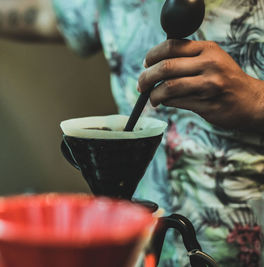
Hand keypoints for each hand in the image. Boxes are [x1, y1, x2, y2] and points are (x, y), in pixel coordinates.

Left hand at [137, 39, 263, 131]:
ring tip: (152, 97)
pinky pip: (175, 102)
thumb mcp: (211, 59)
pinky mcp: (206, 104)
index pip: (171, 46)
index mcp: (207, 49)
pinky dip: (164, 102)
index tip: (145, 64)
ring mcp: (209, 85)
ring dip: (153, 94)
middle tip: (141, 85)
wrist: (250, 101)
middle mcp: (209, 64)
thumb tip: (152, 63)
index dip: (152, 55)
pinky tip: (165, 102)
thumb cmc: (224, 79)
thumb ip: (187, 57)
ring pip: (168, 87)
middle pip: (165, 67)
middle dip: (146, 77)